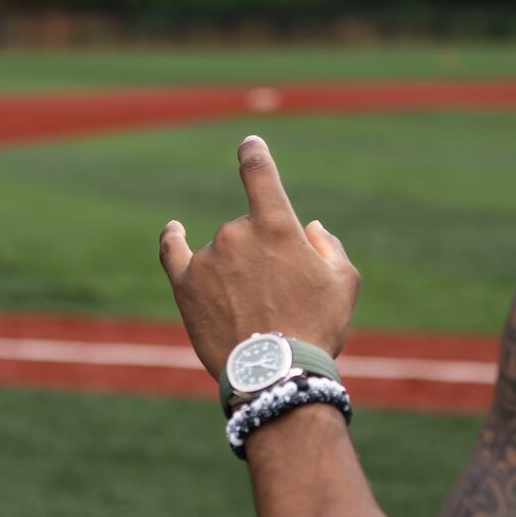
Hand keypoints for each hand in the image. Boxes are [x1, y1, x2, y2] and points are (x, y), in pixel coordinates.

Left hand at [158, 134, 359, 380]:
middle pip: (247, 231)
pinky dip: (172, 239)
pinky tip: (173, 230)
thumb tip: (308, 228)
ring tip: (252, 316)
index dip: (253, 154)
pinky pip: (172, 252)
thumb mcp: (343, 284)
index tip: (248, 143)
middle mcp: (236, 231)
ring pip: (222, 252)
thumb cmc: (316, 328)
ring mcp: (206, 257)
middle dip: (262, 257)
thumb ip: (329, 247)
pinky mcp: (184, 284)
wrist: (274, 373)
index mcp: (276, 224)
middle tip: (278, 302)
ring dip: (234, 273)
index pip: (259, 172)